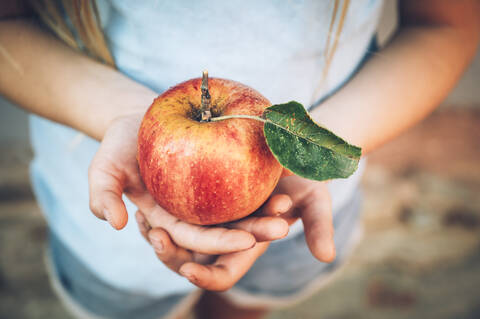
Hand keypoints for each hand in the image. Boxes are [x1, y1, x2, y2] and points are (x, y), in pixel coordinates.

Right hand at [88, 113, 289, 262]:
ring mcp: (209, 194)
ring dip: (267, 209)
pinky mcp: (220, 170)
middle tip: (283, 227)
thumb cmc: (119, 144)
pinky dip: (264, 180)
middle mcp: (193, 212)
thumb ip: (102, 195)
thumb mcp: (104, 168)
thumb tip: (114, 223)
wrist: (137, 117)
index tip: (247, 241)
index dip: (220, 242)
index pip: (197, 239)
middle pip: (227, 228)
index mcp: (169, 221)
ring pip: (241, 207)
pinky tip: (286, 177)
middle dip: (256, 231)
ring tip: (291, 207)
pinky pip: (244, 178)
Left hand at [137, 173, 333, 290]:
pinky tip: (141, 199)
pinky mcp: (197, 197)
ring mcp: (209, 216)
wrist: (288, 146)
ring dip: (157, 234)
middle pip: (190, 258)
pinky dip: (157, 210)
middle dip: (170, 253)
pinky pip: (171, 211)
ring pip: (175, 237)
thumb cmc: (304, 174)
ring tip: (141, 217)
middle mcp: (224, 235)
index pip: (224, 273)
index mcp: (248, 244)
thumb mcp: (313, 196)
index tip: (189, 270)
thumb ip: (318, 224)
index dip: (207, 278)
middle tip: (155, 235)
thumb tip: (326, 258)